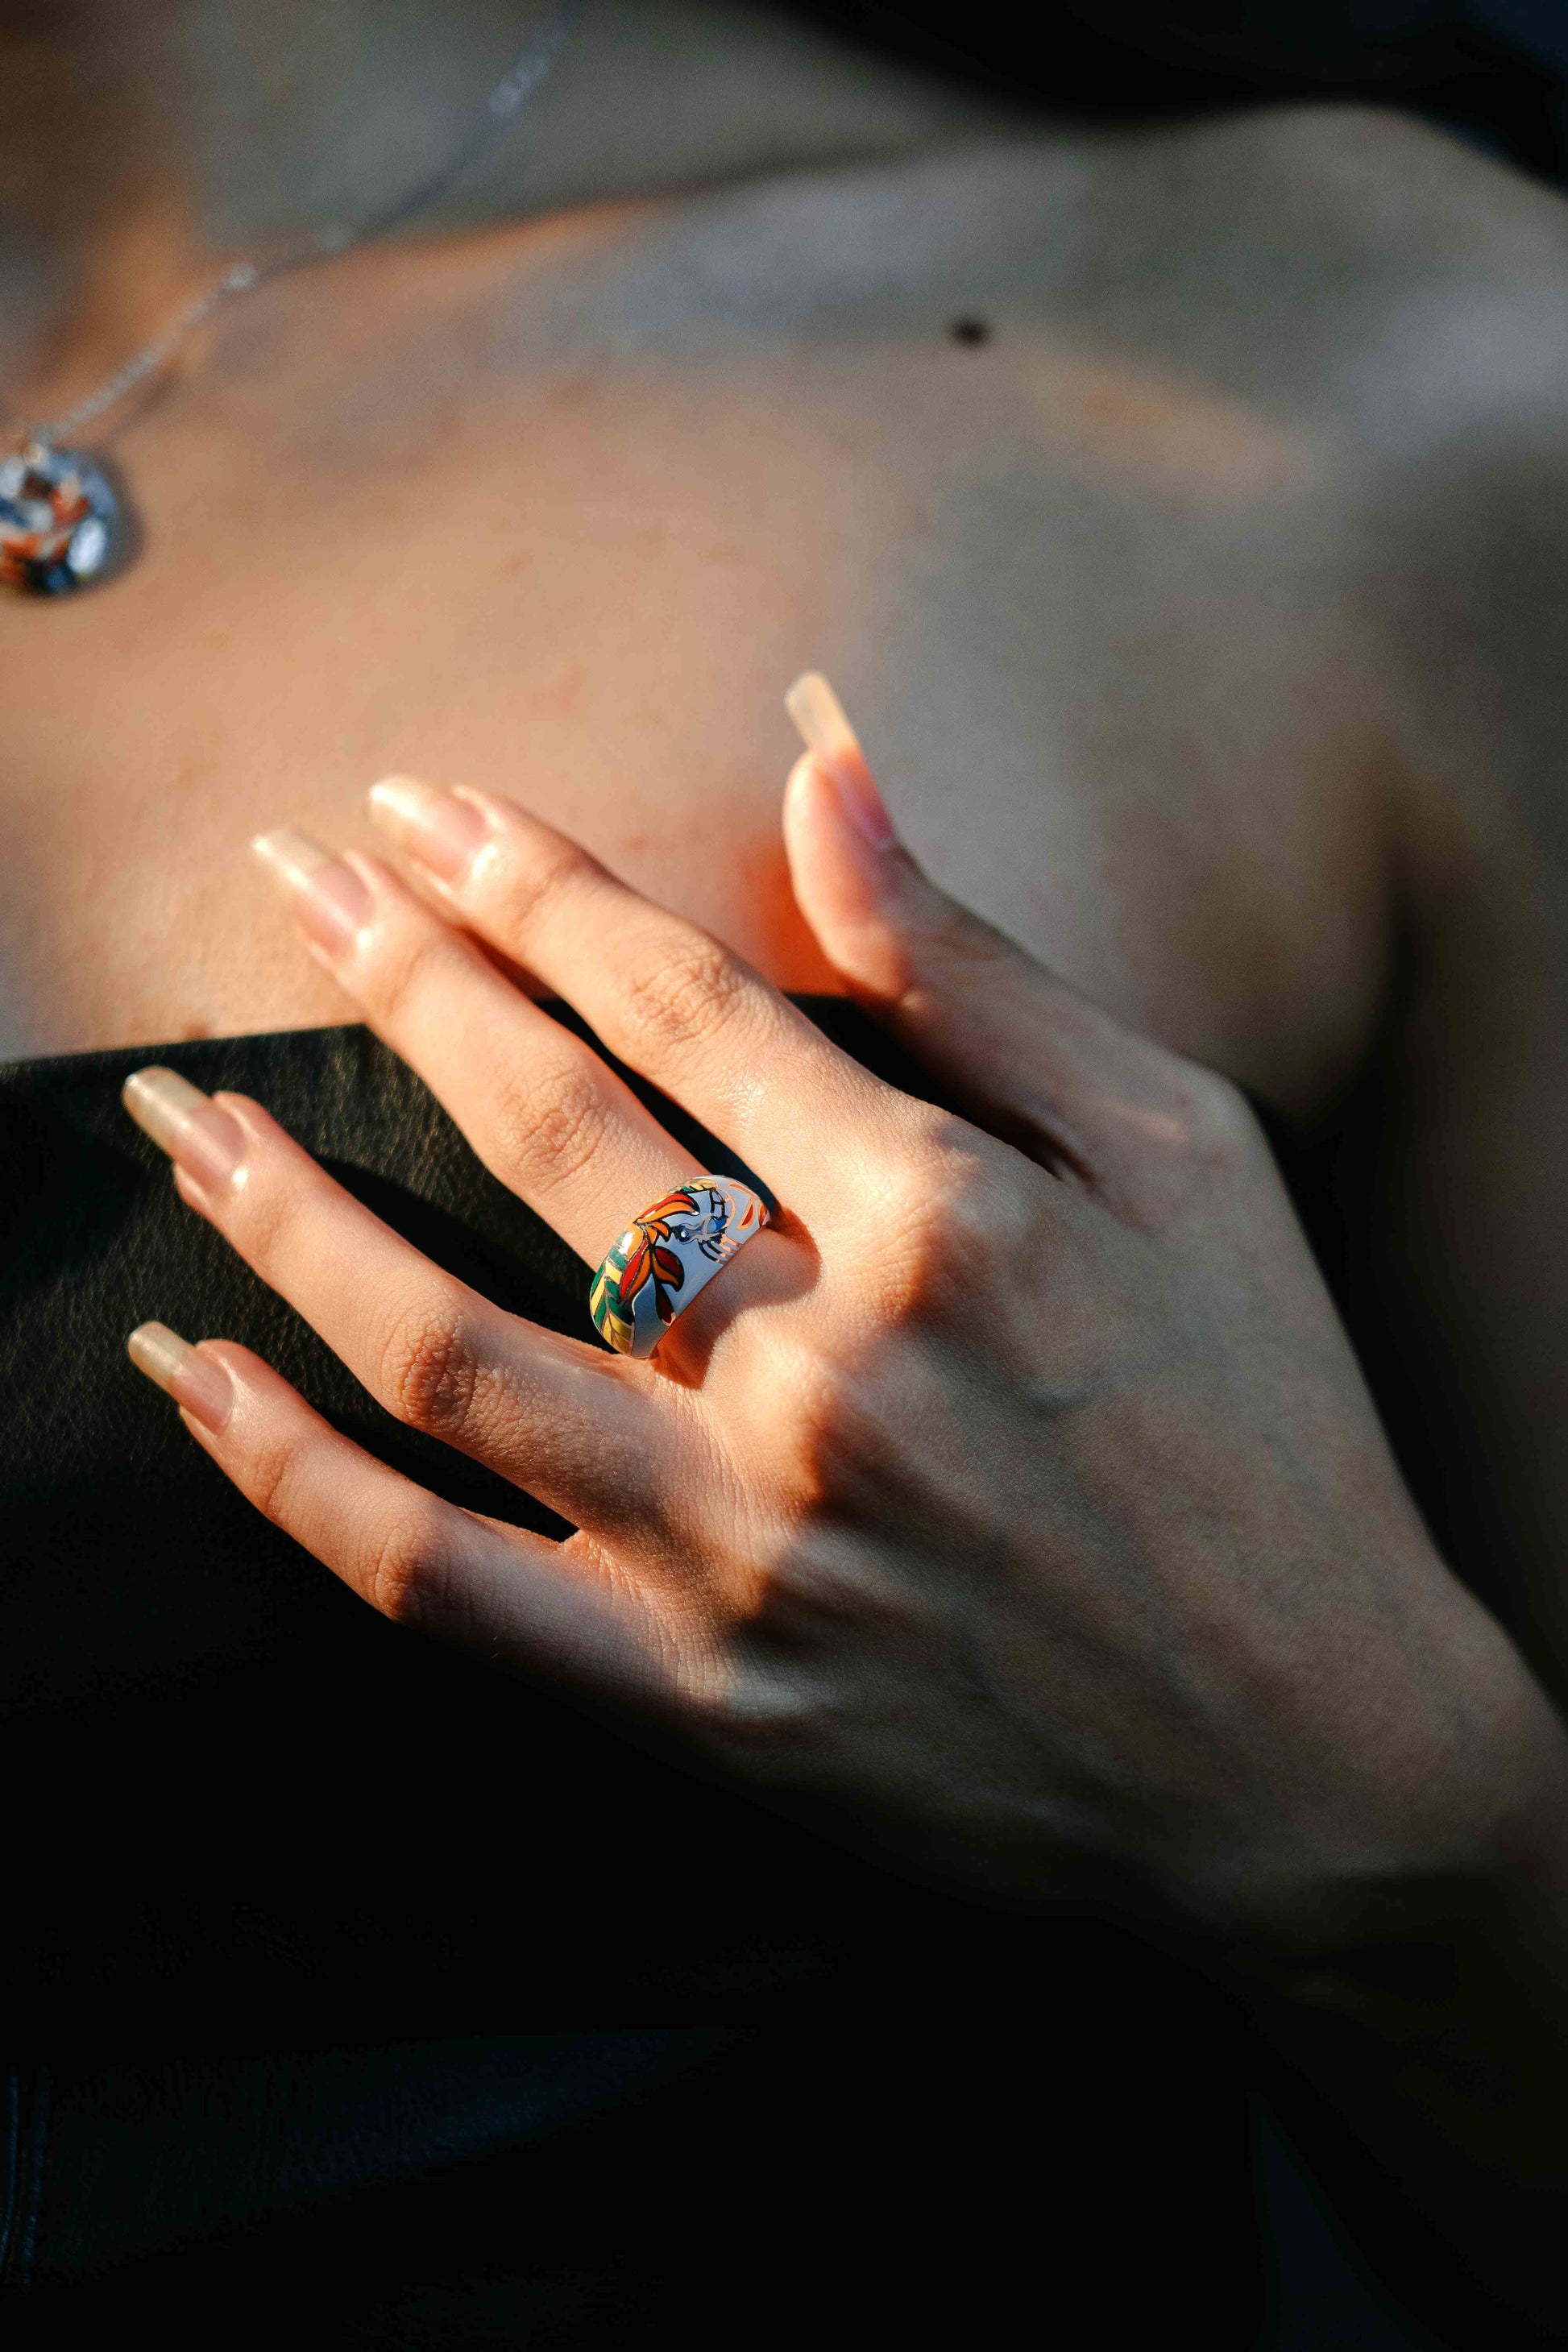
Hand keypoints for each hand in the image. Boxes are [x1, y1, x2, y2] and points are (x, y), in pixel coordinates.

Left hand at [123, 677, 1560, 1938]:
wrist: (1308, 1765)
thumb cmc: (1269, 1434)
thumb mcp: (1184, 1159)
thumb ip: (982, 970)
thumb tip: (821, 765)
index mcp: (952, 1217)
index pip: (682, 1004)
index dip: (535, 888)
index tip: (428, 815)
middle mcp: (831, 1370)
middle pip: (551, 1136)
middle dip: (402, 979)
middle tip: (293, 882)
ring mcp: (748, 1541)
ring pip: (445, 1348)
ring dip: (291, 1213)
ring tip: (185, 1119)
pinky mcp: (697, 1695)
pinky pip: (435, 1582)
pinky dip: (291, 1480)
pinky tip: (192, 1379)